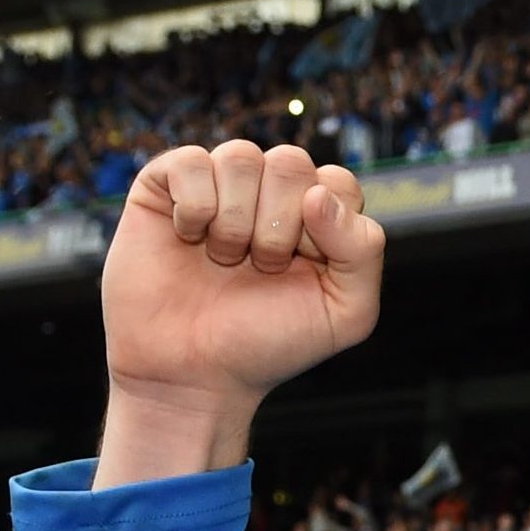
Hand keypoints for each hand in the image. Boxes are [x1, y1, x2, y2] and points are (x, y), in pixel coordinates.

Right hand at [96, 141, 384, 486]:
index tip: (302, 268)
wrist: (192, 374)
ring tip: (224, 259)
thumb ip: (362, 251)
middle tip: (261, 268)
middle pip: (290, 163)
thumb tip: (318, 193)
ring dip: (235, 221)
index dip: (322, 226)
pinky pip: (191, 161)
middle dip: (278, 226)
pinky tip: (188, 239)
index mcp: (318, 215)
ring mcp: (218, 184)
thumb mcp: (346, 313)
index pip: (337, 182)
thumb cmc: (268, 343)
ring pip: (241, 156)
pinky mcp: (166, 185)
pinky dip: (195, 209)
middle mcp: (269, 192)